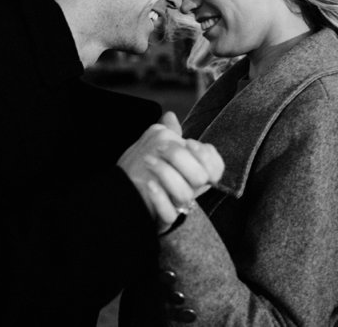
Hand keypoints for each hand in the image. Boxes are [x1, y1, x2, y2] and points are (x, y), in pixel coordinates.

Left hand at [117, 112, 223, 231]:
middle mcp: (190, 190)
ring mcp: (178, 206)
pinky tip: (149, 184)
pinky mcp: (164, 220)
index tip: (188, 142)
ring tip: (148, 161)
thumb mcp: (155, 146)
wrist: (121, 193)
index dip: (206, 155)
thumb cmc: (143, 170)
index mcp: (193, 173)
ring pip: (185, 194)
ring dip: (165, 173)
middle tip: (160, 147)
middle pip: (200, 177)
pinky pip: (169, 213)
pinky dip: (159, 197)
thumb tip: (170, 116)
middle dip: (180, 157)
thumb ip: (167, 132)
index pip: (216, 167)